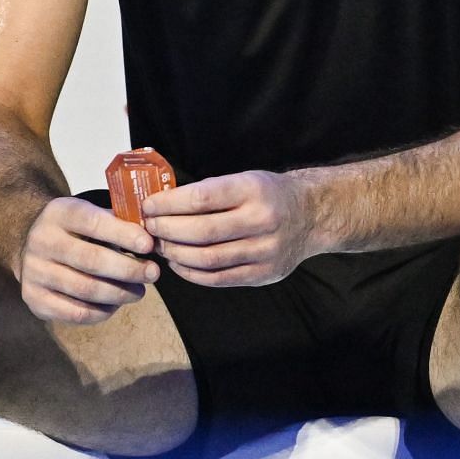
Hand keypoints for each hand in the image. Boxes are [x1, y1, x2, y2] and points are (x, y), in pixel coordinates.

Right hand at [15, 196, 158, 324]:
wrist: (28, 243)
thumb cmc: (73, 230)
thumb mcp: (88, 214)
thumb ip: (116, 223)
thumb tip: (152, 238)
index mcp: (59, 214)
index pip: (93, 223)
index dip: (123, 235)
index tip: (148, 245)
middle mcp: (42, 241)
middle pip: (91, 260)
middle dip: (128, 269)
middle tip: (153, 274)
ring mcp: (34, 272)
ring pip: (86, 290)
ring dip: (119, 294)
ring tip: (138, 292)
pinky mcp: (34, 299)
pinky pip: (76, 312)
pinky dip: (102, 312)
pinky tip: (115, 305)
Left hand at [142, 170, 316, 287]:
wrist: (311, 215)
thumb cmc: (267, 194)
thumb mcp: (244, 179)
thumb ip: (209, 192)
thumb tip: (162, 205)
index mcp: (252, 190)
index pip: (201, 198)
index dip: (168, 204)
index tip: (148, 206)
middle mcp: (261, 220)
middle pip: (201, 231)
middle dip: (167, 230)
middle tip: (149, 228)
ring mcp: (264, 251)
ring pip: (208, 259)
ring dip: (176, 254)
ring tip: (160, 246)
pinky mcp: (263, 274)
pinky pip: (219, 279)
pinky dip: (192, 274)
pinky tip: (179, 264)